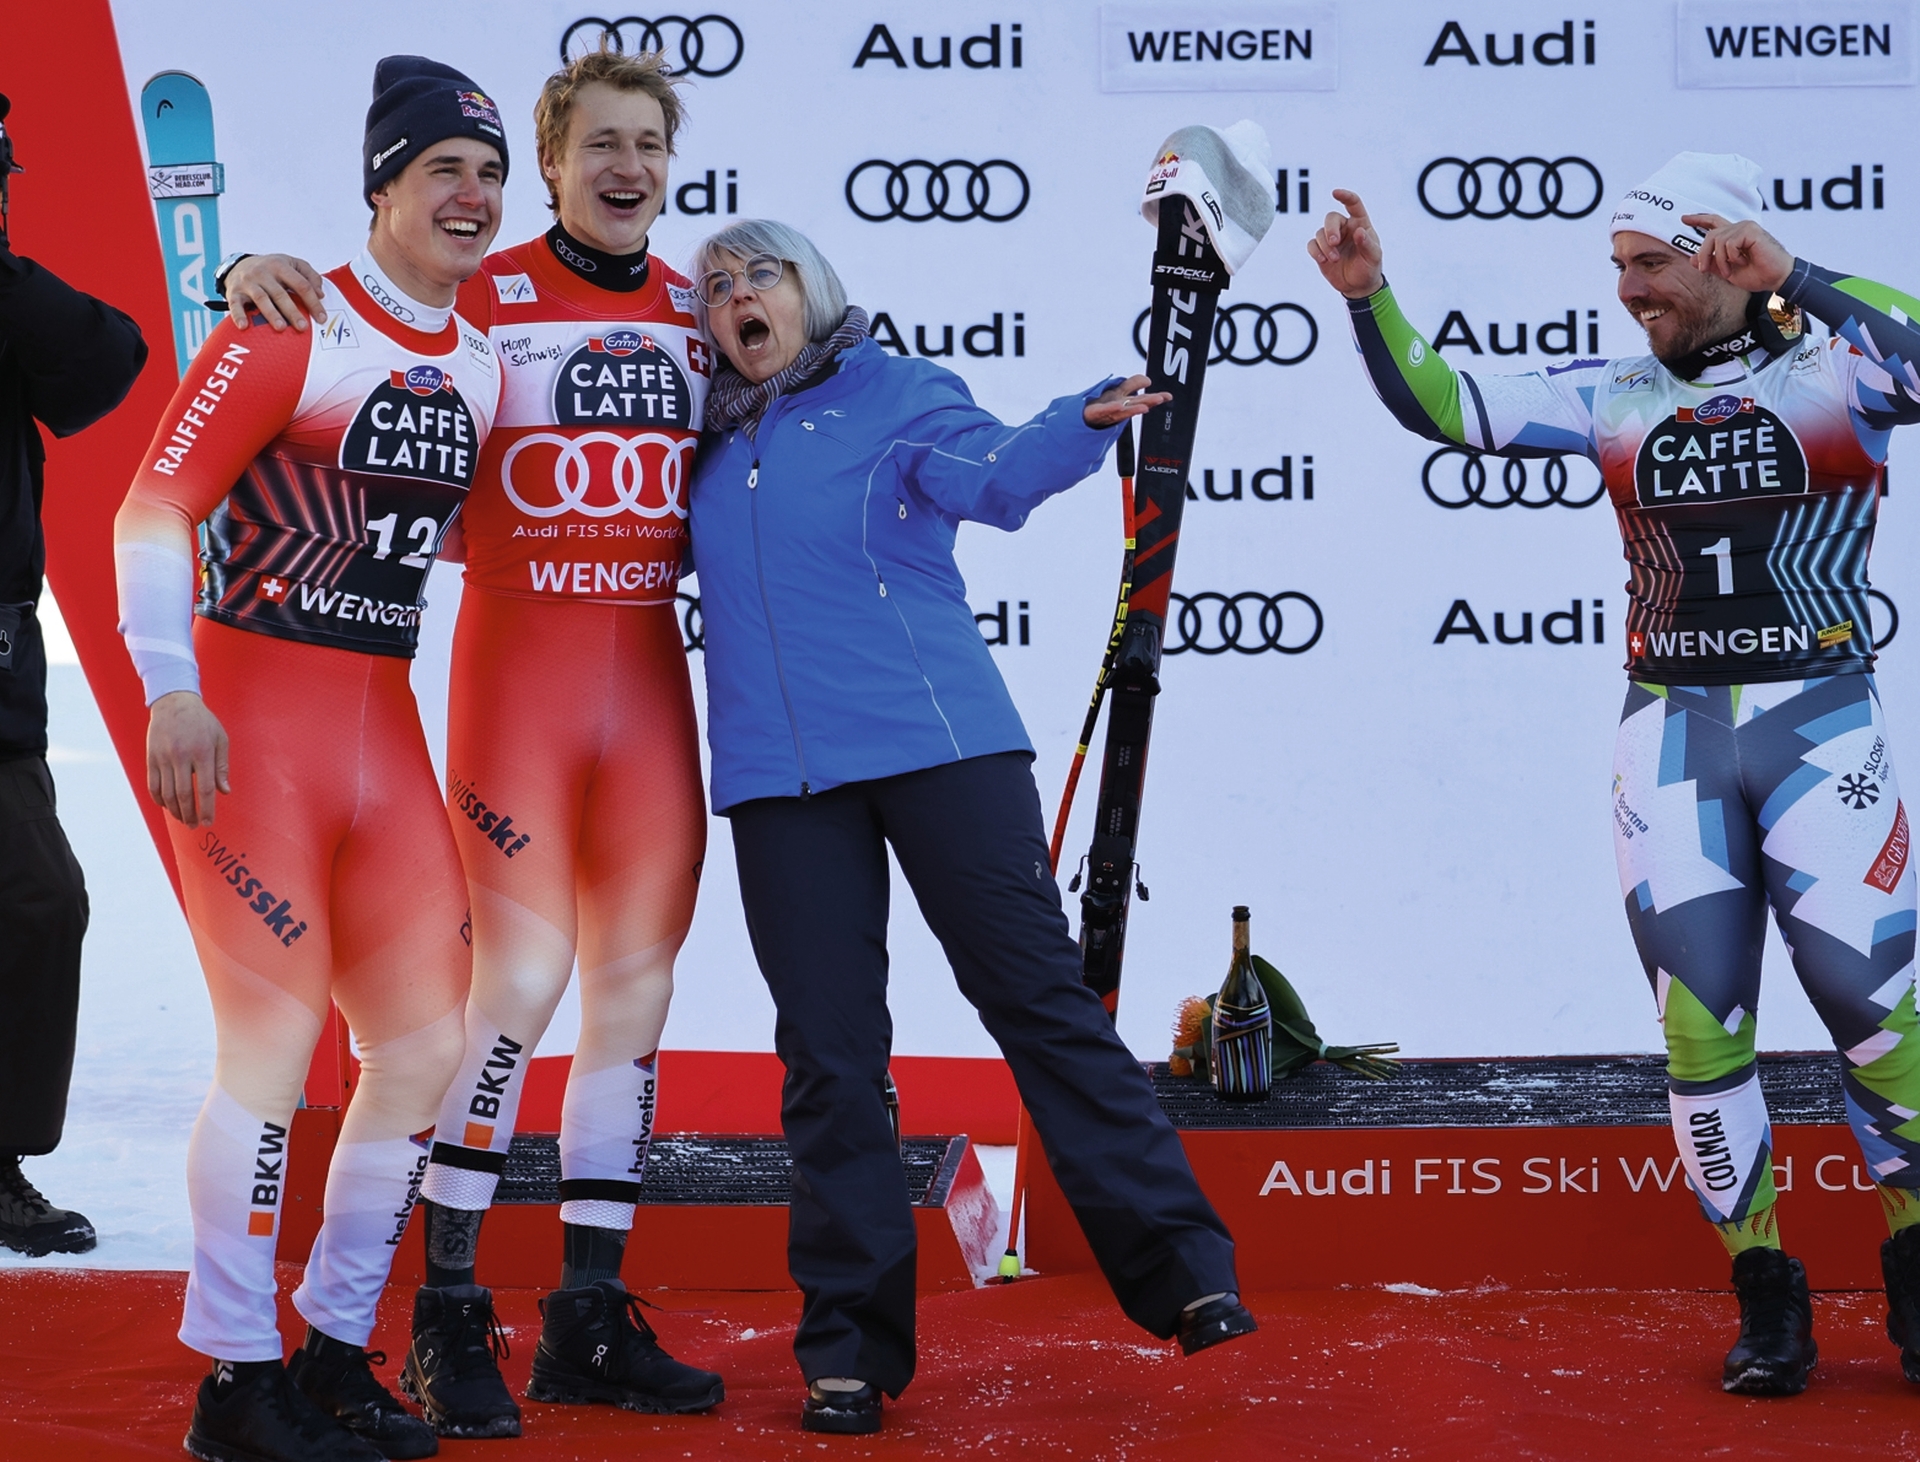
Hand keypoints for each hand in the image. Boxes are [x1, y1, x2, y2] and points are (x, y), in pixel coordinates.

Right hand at [147, 691, 230, 826]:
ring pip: (167, 793)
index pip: (205, 788)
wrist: (174, 702)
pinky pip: (153, 784)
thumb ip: (222, 767)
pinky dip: (159, 799)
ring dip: (175, 810)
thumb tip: (225, 791)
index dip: (207, 808)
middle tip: (195, 825)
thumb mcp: (220, 739)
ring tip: (183, 819)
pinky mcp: (151, 758)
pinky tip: (167, 806)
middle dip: (190, 814)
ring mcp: (163, 758)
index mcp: (203, 752)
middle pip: (184, 794)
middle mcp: (181, 756)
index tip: (208, 821)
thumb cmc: (202, 722)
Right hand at [225, 254, 326, 332]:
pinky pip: (234, 303)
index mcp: (280, 266)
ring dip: (271, 314)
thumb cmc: (272, 269)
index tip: (321, 318)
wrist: (239, 264)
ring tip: (281, 328)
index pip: (301, 284)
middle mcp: (263, 273)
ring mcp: (248, 282)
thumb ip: (310, 276)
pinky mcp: (233, 291)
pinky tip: (244, 326)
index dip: (313, 302)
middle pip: (280, 294)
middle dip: (292, 311)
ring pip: (261, 298)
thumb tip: (320, 294)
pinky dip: (238, 315)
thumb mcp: (292, 264)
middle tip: (303, 327)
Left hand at [1084, 375, 1170, 427]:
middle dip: (1148, 401)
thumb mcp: (1119, 390)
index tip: (1167, 396)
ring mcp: (1107, 412)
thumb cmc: (1101, 405)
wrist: (1080, 418)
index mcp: (1126, 403)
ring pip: (1123, 411)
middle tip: (1160, 399)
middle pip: (1135, 404)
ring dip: (1133, 409)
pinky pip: (1103, 411)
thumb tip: (1148, 381)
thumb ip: (1134, 383)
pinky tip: (1118, 406)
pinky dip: (1111, 409)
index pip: (1143, 400)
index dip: (1155, 398)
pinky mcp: (1094, 413)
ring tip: (1144, 407)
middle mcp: (1119, 409)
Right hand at [1307, 188, 1385, 299]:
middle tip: (1334, 243)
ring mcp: (1331, 239)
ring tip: (1334, 260)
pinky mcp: (1321, 251)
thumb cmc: (1369, 267)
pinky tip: (1323, 261)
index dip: (1345, 196)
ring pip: (1320, 233)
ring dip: (1325, 246)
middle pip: (1331, 218)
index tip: (1335, 193)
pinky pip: (1312, 244)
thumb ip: (1367, 244)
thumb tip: (1359, 232)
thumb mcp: (1374, 257)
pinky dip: (1315, 252)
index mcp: (1360, 224)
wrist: (1358, 286)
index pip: (1353, 204)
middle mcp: (1345, 228)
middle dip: (1330, 230)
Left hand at [1682, 214, 1793, 293]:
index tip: (1684, 218)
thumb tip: (1691, 258)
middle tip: (1704, 269)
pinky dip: (1731, 257)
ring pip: (1717, 240)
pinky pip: (1729, 243)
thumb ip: (1711, 264)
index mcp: (1734, 236)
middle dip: (1703, 254)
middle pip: (1710, 235)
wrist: (1777, 278)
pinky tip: (1743, 261)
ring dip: (1719, 260)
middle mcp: (1739, 228)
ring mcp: (1746, 227)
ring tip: (1730, 270)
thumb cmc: (1757, 275)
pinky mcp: (1751, 230)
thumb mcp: (1727, 271)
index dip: (1698, 219)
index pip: (1714, 223)